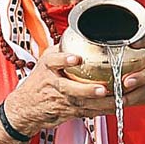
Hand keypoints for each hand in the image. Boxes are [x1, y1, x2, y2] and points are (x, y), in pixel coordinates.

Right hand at [3, 47, 117, 135]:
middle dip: (87, 90)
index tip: (75, 58)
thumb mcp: (46, 60)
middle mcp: (54, 84)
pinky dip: (104, 109)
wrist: (26, 107)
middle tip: (102, 89)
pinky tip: (118, 105)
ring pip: (83, 103)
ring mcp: (62, 100)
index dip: (64, 59)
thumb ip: (62, 48)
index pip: (53, 61)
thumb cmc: (39, 82)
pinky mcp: (70, 112)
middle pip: (70, 88)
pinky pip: (89, 111)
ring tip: (116, 99)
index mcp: (48, 68)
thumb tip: (80, 31)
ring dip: (101, 103)